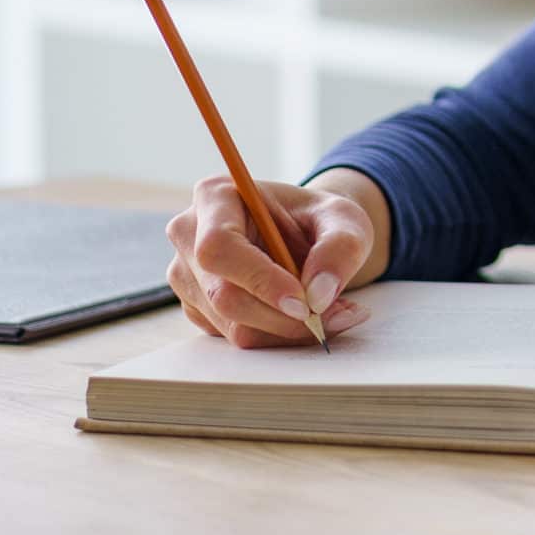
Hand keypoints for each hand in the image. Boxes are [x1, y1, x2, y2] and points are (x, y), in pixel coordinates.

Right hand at [165, 175, 372, 348]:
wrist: (307, 235)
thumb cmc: (319, 220)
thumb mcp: (345, 219)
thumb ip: (340, 247)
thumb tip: (319, 295)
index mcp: (214, 196)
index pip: (219, 246)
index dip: (259, 279)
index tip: (305, 303)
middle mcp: (189, 236)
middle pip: (223, 295)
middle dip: (284, 316)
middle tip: (338, 315)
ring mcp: (188, 276)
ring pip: (232, 325)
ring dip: (289, 329)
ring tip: (335, 313)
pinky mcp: (199, 308)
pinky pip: (237, 337)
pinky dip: (279, 336)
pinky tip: (307, 317)